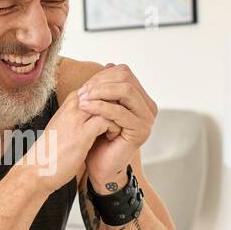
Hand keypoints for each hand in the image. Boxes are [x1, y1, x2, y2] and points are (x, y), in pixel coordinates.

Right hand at [19, 91, 111, 192]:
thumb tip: (99, 110)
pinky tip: (113, 136)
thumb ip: (82, 114)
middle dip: (119, 102)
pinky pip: (107, 120)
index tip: (121, 108)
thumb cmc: (53, 149)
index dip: (114, 94)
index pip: (99, 85)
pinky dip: (115, 127)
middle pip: (105, 89)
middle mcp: (74, 105)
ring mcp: (77, 118)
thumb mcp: (68, 124)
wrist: (38, 168)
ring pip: (107, 102)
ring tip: (121, 126)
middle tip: (126, 115)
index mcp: (72, 102)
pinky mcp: (81, 134)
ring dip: (118, 114)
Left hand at [78, 64, 157, 188]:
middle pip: (126, 79)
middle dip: (101, 82)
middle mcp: (148, 107)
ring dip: (101, 92)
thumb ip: (106, 87)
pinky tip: (86, 108)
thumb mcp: (101, 106)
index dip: (102, 75)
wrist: (99, 165)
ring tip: (82, 99)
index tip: (84, 86)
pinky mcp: (141, 131)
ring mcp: (147, 119)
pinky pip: (120, 112)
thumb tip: (110, 64)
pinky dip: (101, 107)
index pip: (124, 72)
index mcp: (140, 98)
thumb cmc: (98, 136)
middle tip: (82, 92)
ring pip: (126, 91)